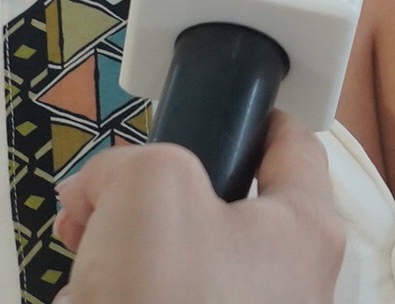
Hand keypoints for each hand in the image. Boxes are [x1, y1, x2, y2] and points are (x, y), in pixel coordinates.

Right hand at [52, 115, 344, 303]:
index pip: (292, 142)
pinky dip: (116, 303)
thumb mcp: (151, 184)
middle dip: (146, 208)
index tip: (213, 111)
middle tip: (102, 213)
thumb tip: (102, 194)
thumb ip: (131, 162)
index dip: (246, 116)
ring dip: (121, 268)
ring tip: (90, 280)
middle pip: (217, 211)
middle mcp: (290, 283)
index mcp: (304, 227)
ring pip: (175, 270)